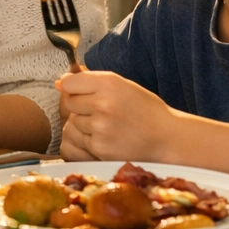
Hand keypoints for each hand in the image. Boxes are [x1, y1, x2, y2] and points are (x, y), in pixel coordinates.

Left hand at [58, 70, 176, 161]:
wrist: (168, 139)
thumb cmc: (145, 111)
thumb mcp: (123, 86)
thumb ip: (91, 81)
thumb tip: (59, 83)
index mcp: (109, 83)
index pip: (70, 83)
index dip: (73, 89)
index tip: (82, 93)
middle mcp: (103, 103)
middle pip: (69, 103)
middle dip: (81, 108)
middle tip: (103, 113)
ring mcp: (100, 127)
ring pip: (73, 123)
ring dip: (84, 125)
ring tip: (109, 127)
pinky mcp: (99, 147)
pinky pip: (80, 141)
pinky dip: (91, 141)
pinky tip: (110, 139)